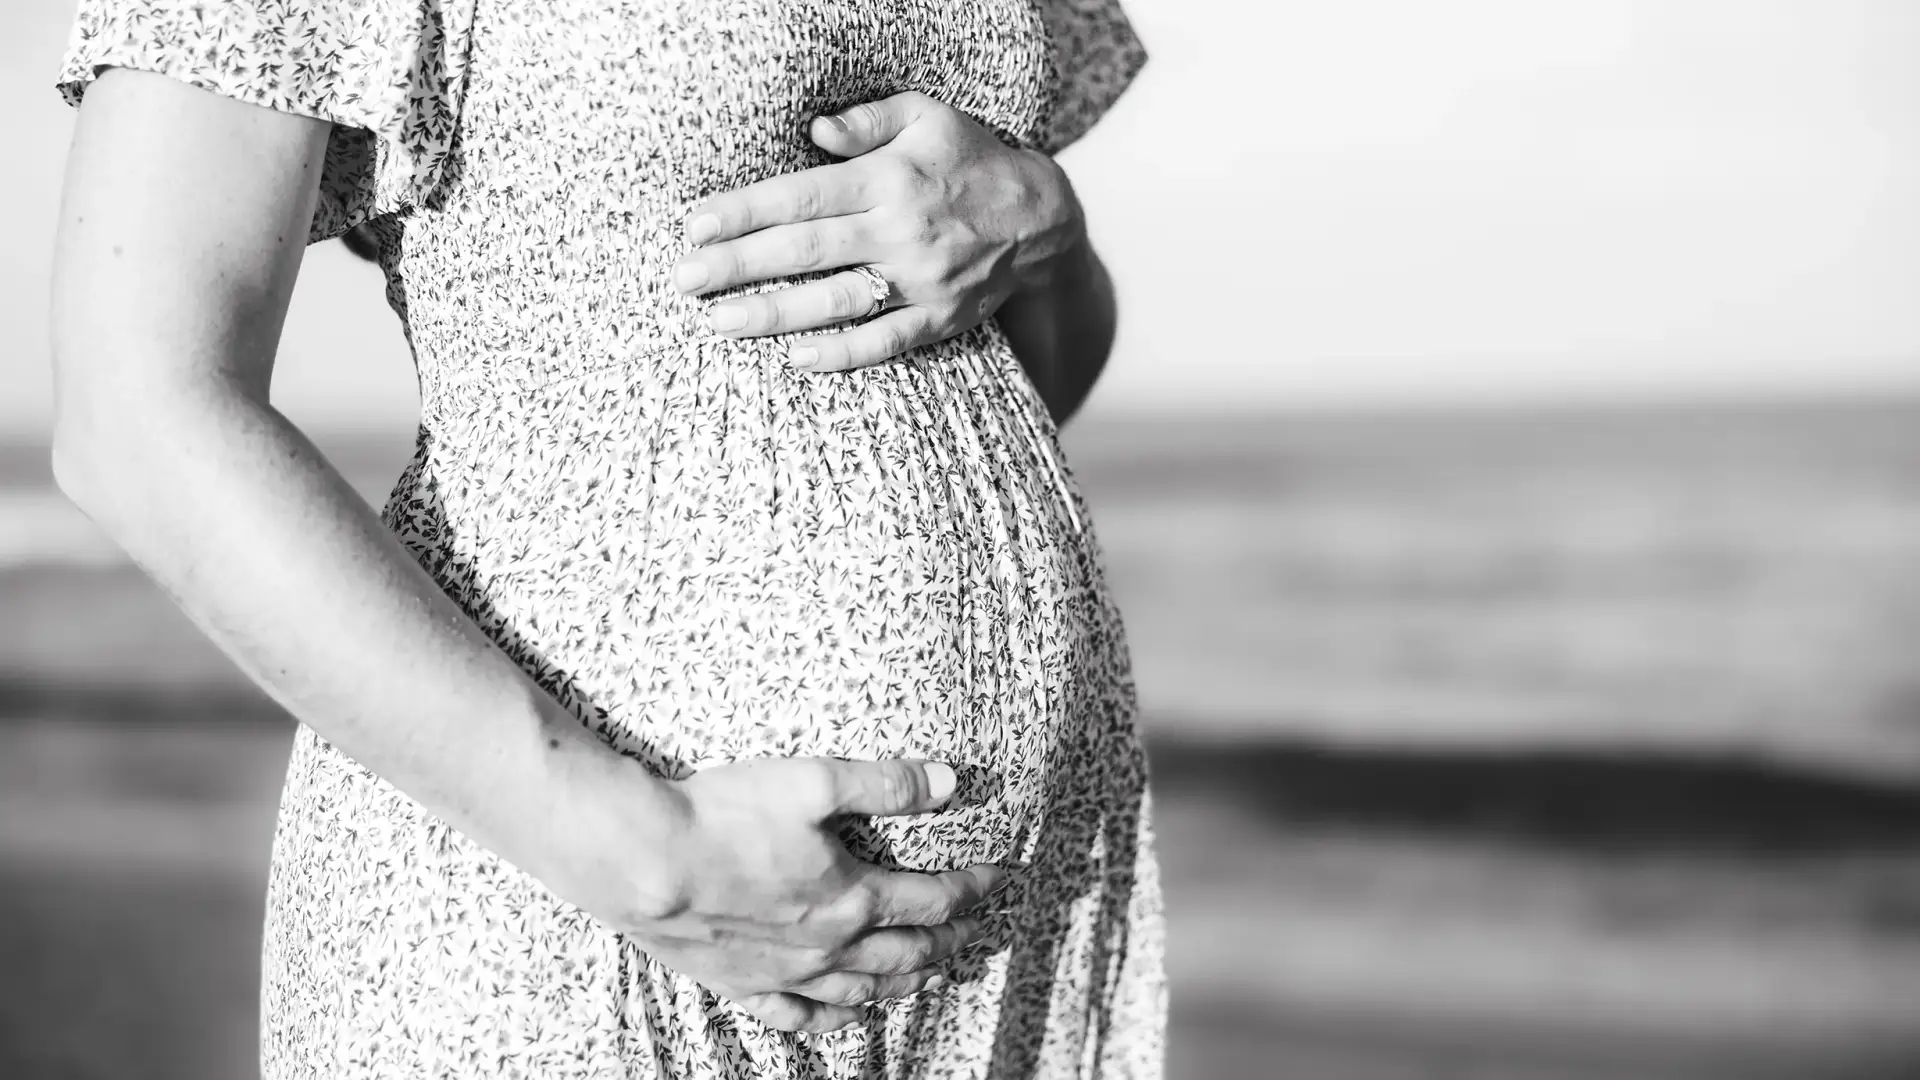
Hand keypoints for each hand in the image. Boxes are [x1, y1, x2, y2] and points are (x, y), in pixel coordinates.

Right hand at [537, 751, 1004, 1034]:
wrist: (641, 861)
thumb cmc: (725, 814)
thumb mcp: (813, 780)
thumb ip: (886, 783)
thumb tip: (950, 781)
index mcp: (853, 897)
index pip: (936, 898)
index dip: (977, 888)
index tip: (1008, 878)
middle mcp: (827, 947)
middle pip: (908, 953)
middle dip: (952, 941)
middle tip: (981, 933)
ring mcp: (784, 973)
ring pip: (861, 991)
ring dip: (904, 983)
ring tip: (929, 975)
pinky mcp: (740, 983)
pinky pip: (799, 1017)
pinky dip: (833, 1020)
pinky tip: (846, 1016)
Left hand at [673, 91, 1088, 371]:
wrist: (1041, 219)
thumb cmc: (969, 160)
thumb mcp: (927, 116)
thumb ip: (869, 120)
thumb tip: (815, 131)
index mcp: (890, 179)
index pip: (802, 195)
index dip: (745, 211)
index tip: (695, 224)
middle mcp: (901, 231)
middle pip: (806, 249)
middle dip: (739, 265)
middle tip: (684, 279)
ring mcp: (921, 280)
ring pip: (836, 301)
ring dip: (774, 314)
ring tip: (719, 323)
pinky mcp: (939, 319)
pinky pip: (884, 342)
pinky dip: (840, 353)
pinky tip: (794, 358)